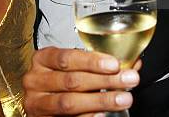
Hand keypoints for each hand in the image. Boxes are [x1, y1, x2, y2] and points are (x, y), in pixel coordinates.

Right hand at [23, 47, 139, 115]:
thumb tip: (133, 64)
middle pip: (71, 81)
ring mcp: (36, 103)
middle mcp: (35, 80)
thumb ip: (100, 64)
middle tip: (128, 80)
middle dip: (103, 81)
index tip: (114, 64)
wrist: (43, 101)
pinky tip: (103, 114)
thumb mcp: (74, 65)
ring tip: (123, 98)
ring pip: (69, 102)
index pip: (66, 58)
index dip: (91, 61)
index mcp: (42, 59)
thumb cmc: (61, 77)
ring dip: (100, 101)